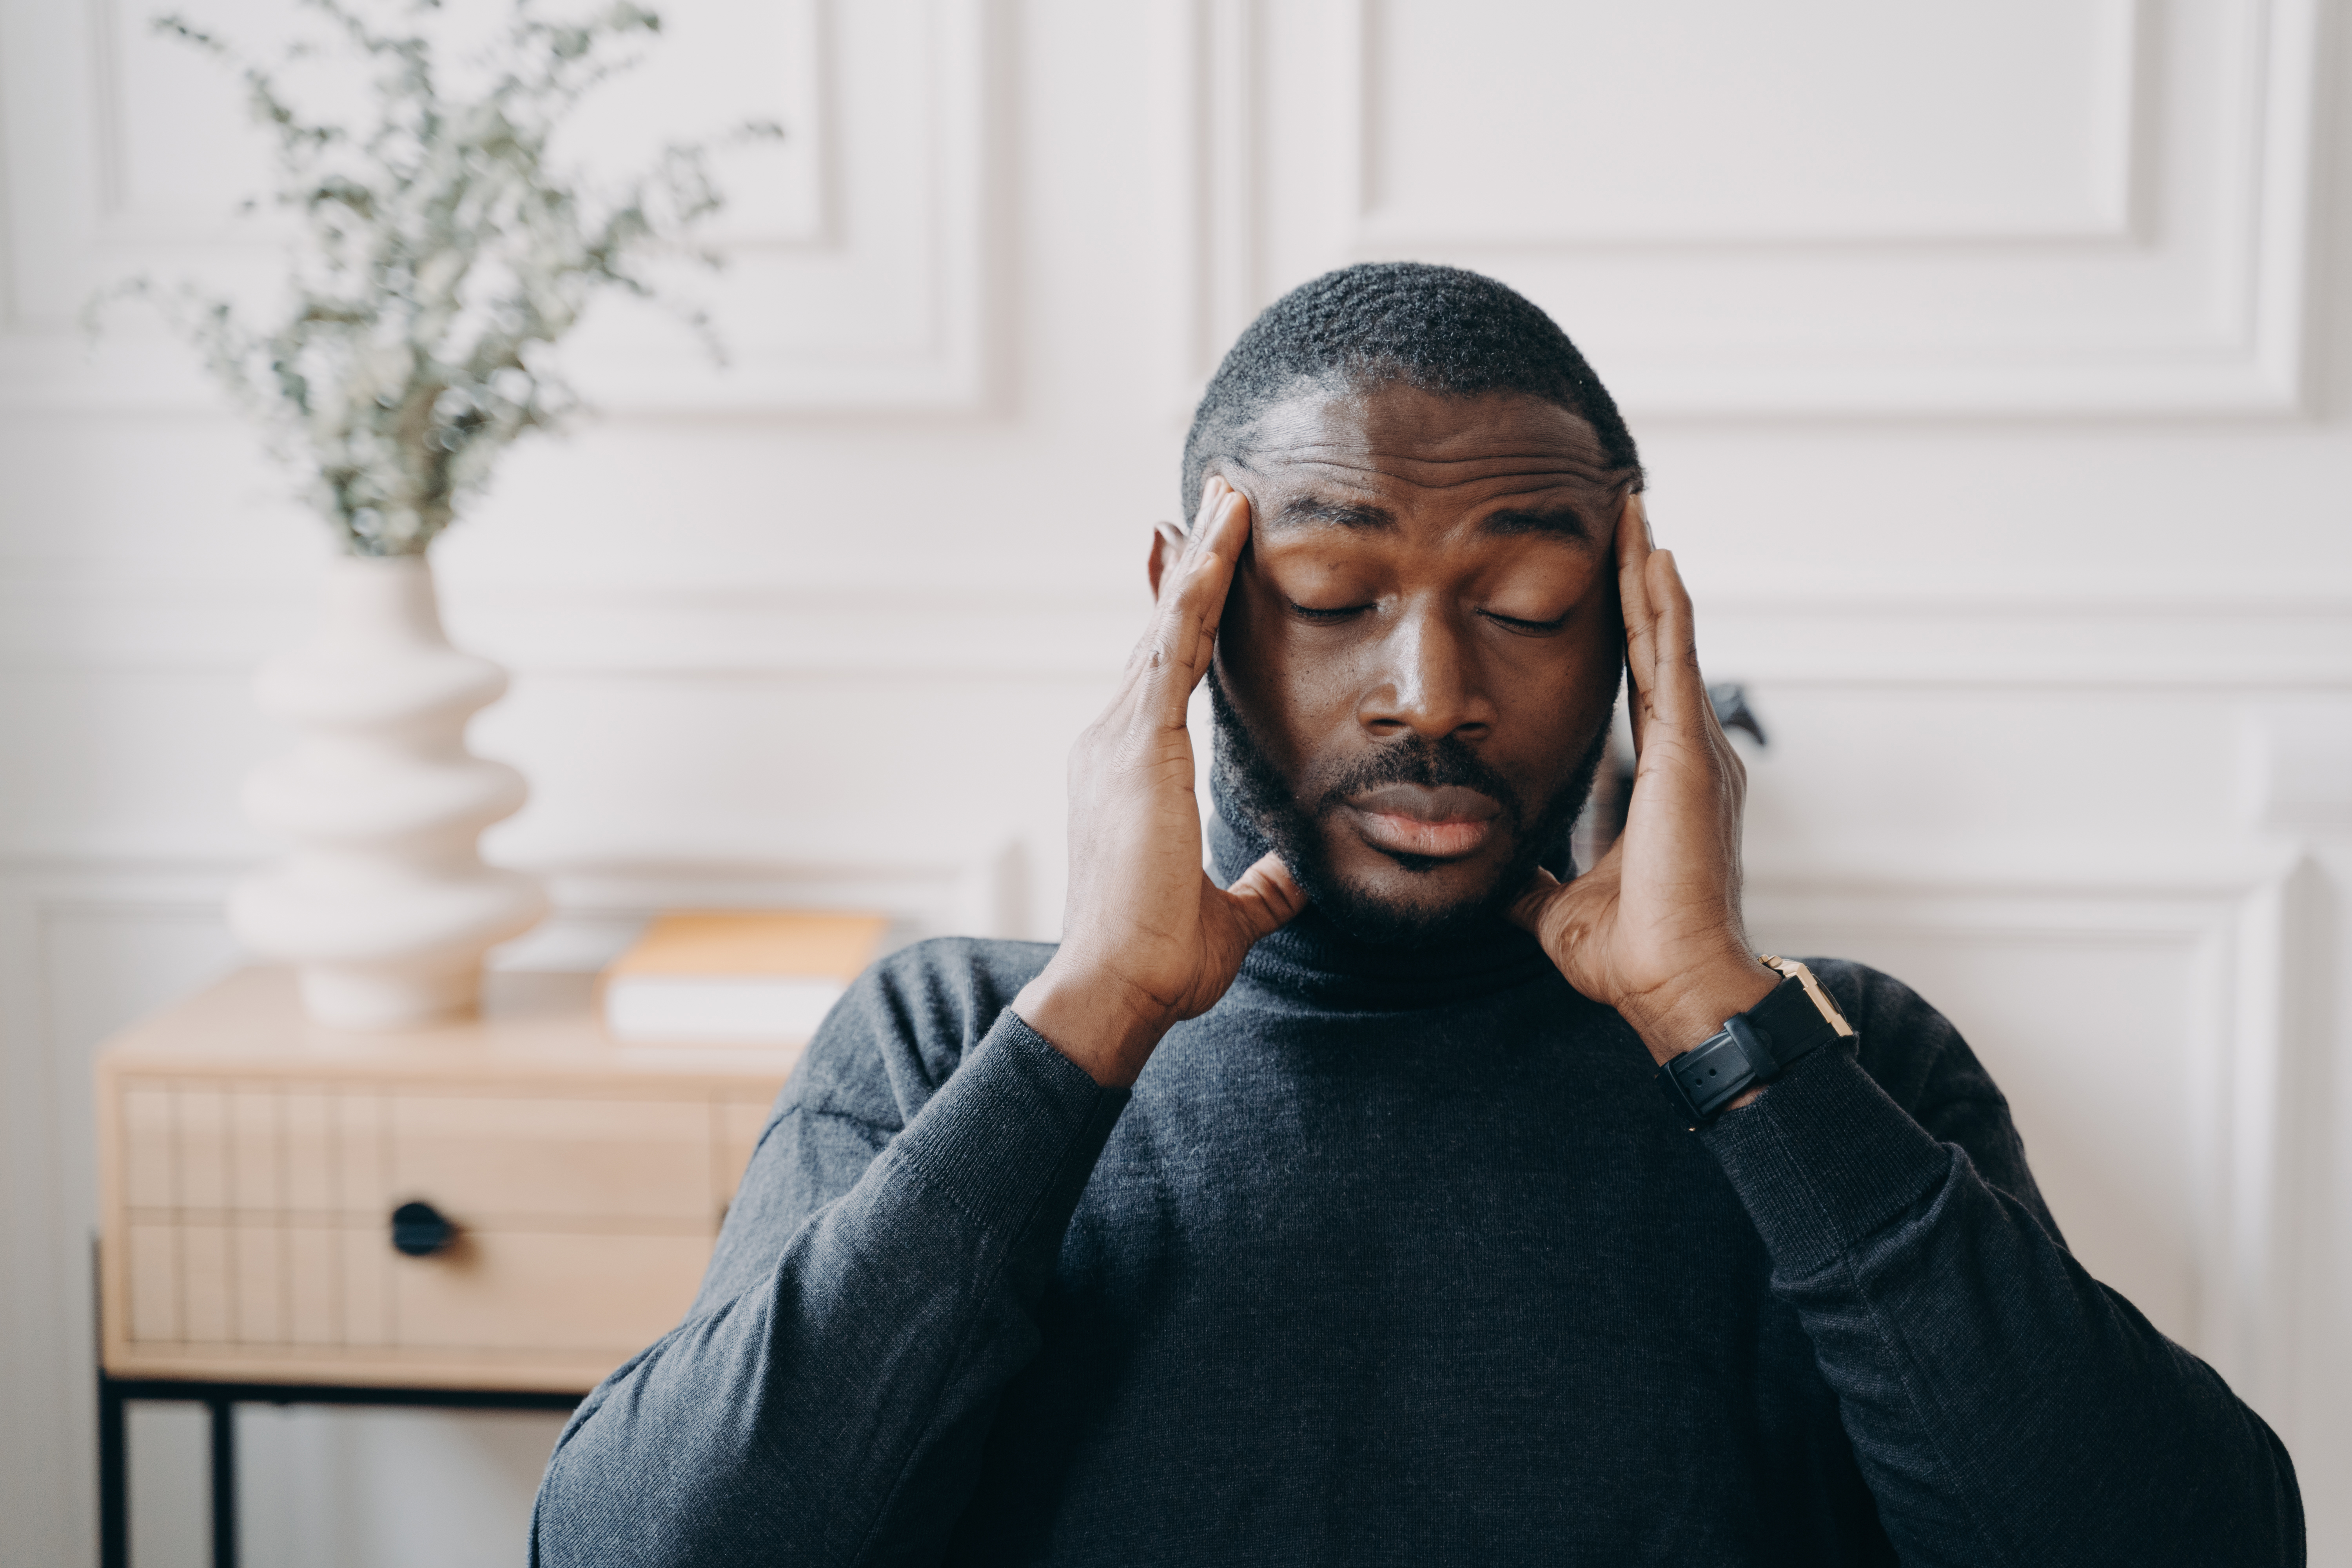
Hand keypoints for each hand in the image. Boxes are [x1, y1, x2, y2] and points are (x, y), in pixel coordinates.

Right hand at [1014, 477, 1305, 1086]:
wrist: (1116, 987)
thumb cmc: (1159, 961)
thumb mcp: (1230, 914)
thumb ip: (1263, 885)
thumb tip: (1297, 876)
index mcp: (1127, 772)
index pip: (1162, 675)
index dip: (1184, 617)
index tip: (1202, 565)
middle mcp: (1112, 741)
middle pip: (1159, 633)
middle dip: (1191, 564)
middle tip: (1219, 498)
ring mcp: (1119, 737)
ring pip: (1168, 624)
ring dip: (1202, 556)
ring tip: (1230, 494)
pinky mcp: (1140, 743)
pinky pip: (1176, 644)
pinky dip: (1200, 587)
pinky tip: (1223, 538)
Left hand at [1509, 496, 1776, 1067]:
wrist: (1671, 984)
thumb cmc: (1629, 953)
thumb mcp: (1558, 904)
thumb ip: (1532, 882)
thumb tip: (1494, 875)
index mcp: (1659, 777)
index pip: (1636, 681)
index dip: (1624, 626)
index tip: (1610, 575)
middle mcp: (1686, 752)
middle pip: (1656, 643)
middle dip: (1640, 579)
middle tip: (1627, 514)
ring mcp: (1695, 748)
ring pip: (1666, 638)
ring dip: (1649, 574)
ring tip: (1636, 514)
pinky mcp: (1690, 754)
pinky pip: (1672, 662)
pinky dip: (1663, 607)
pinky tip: (1656, 560)